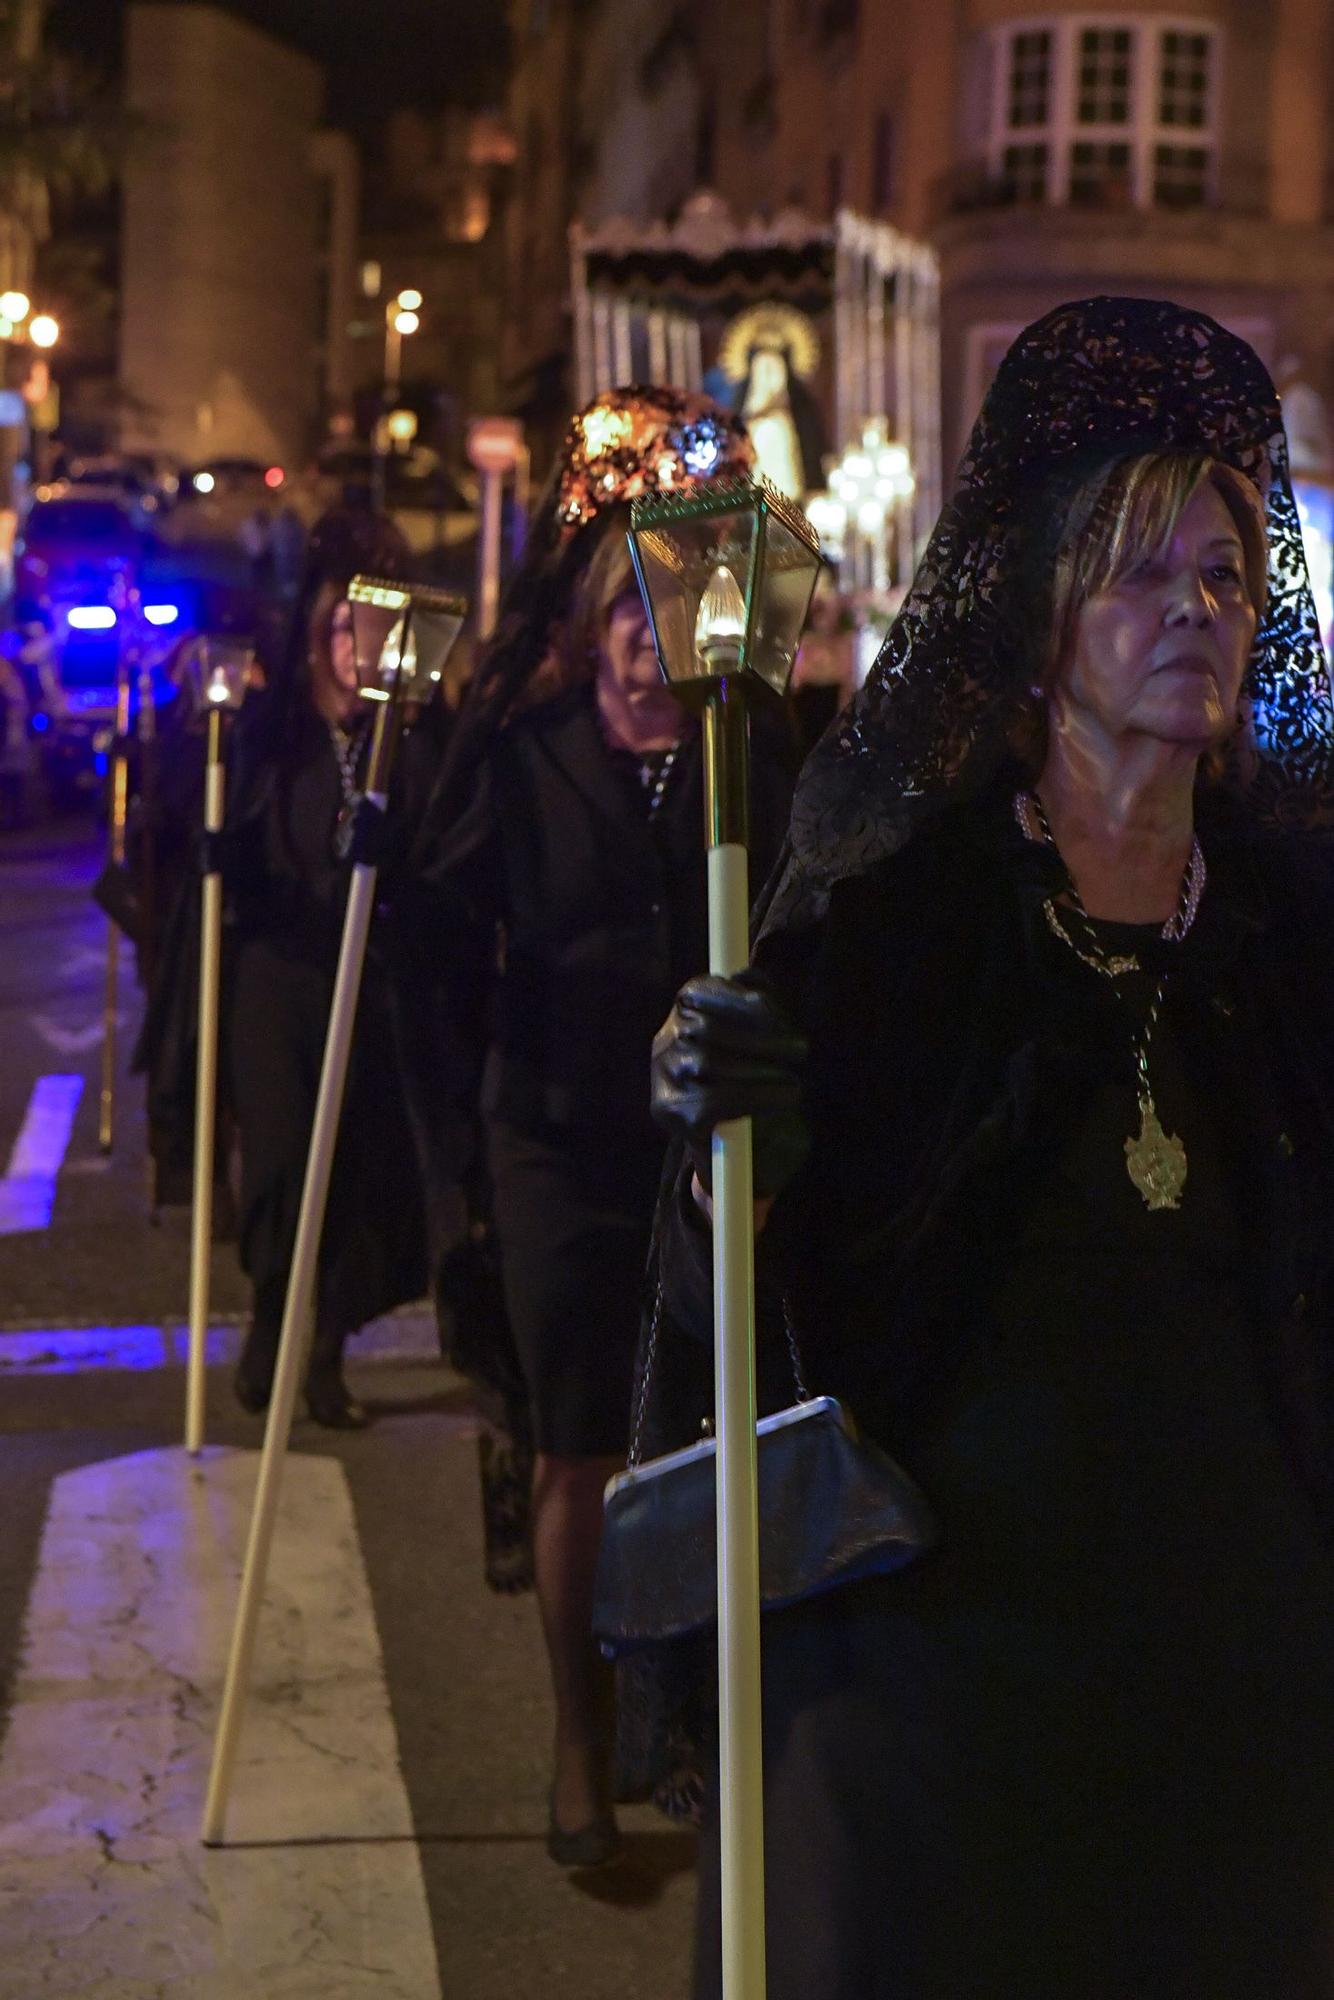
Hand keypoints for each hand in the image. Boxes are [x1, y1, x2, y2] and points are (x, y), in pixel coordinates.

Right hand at [650, 970, 808, 1198]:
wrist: (713, 1128)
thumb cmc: (740, 1067)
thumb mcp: (749, 1027)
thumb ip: (754, 998)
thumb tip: (751, 978)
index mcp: (682, 1010)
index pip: (700, 991)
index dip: (737, 999)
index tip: (773, 1012)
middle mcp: (664, 1040)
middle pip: (708, 1030)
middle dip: (760, 1039)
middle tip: (800, 1051)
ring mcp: (664, 1076)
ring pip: (710, 1065)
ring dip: (761, 1072)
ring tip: (794, 1082)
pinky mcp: (670, 1110)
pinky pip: (713, 1100)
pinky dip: (755, 1098)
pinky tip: (782, 1099)